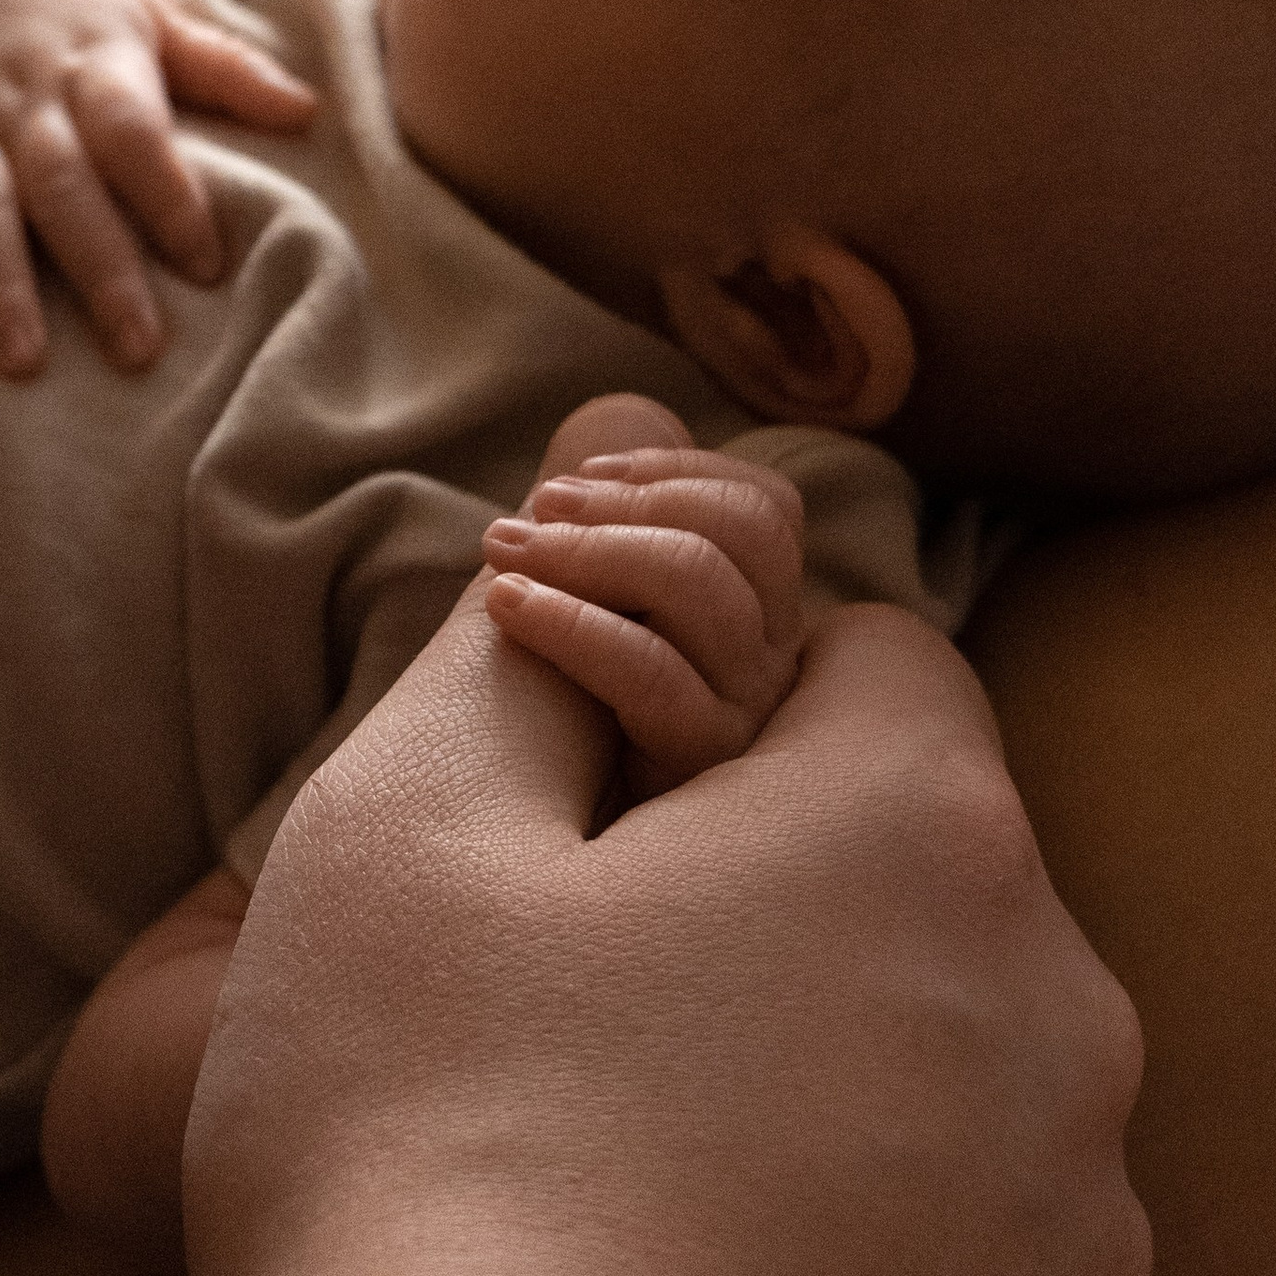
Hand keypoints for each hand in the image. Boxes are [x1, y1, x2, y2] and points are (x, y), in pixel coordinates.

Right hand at [0, 0, 314, 372]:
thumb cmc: (72, 14)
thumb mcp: (147, 17)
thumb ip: (224, 68)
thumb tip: (311, 111)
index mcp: (96, 65)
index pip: (134, 130)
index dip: (168, 193)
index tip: (208, 264)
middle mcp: (28, 103)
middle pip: (62, 184)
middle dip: (99, 267)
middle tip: (138, 349)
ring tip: (24, 362)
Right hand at [164, 568, 1148, 1275]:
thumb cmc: (430, 1183)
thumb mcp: (402, 835)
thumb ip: (526, 634)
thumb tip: (621, 449)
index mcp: (924, 834)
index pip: (864, 652)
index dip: (707, 697)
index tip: (577, 820)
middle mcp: (1063, 1019)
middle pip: (908, 867)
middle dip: (759, 893)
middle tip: (562, 1016)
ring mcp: (1086, 1246)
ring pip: (940, 1071)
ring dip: (810, 1083)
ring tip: (609, 1199)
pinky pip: (962, 1265)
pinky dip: (849, 1268)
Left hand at [479, 400, 802, 798]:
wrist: (535, 859)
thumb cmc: (561, 719)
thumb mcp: (590, 604)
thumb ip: (606, 512)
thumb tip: (610, 416)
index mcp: (758, 612)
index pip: (765, 506)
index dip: (672, 470)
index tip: (576, 478)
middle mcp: (771, 660)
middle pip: (746, 530)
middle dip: (627, 499)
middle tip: (533, 510)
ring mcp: (746, 716)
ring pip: (701, 585)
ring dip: (588, 549)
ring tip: (504, 552)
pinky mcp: (698, 769)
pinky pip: (653, 674)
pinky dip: (572, 624)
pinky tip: (507, 609)